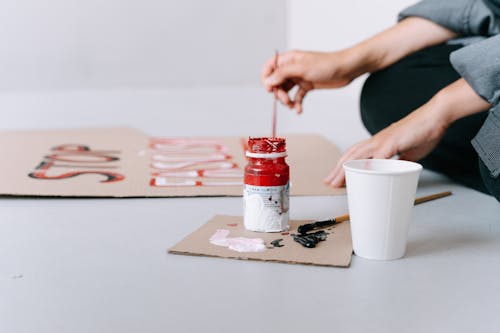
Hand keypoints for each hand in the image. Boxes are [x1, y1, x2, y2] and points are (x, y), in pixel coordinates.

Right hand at [261, 50, 358, 113]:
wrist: (346, 69)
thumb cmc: (327, 64)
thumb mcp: (302, 68)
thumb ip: (283, 74)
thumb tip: (268, 81)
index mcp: (289, 59)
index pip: (270, 67)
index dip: (267, 78)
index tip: (270, 89)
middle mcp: (292, 68)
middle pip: (276, 82)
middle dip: (278, 93)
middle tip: (285, 100)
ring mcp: (299, 78)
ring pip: (285, 91)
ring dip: (286, 100)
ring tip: (293, 106)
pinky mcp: (307, 86)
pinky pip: (297, 97)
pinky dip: (296, 104)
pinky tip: (299, 110)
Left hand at [324, 100, 448, 186]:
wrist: (435, 116)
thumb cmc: (423, 132)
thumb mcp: (408, 152)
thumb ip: (399, 161)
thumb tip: (395, 171)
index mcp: (379, 143)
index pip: (355, 154)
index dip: (343, 165)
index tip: (336, 177)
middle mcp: (377, 141)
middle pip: (350, 155)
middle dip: (337, 170)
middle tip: (328, 182)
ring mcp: (383, 141)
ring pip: (358, 156)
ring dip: (345, 169)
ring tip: (337, 181)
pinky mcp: (392, 142)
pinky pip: (378, 156)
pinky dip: (369, 166)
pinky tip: (361, 175)